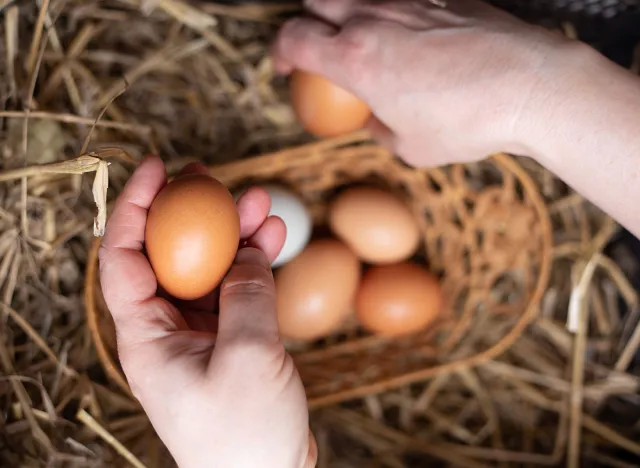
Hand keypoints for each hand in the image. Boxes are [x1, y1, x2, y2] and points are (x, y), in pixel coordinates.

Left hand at [99, 155, 316, 467]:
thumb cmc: (244, 434)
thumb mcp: (248, 356)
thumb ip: (246, 294)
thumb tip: (246, 247)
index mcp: (147, 337)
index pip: (123, 259)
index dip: (133, 208)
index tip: (156, 168)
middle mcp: (167, 329)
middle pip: (167, 255)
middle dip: (188, 211)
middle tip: (209, 174)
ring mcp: (200, 332)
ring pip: (209, 267)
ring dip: (233, 233)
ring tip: (261, 201)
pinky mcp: (231, 337)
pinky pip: (237, 288)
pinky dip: (255, 261)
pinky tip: (274, 236)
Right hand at [272, 0, 587, 166]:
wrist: (530, 88)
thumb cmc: (467, 124)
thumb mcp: (409, 146)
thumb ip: (378, 127)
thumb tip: (372, 117)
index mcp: (354, 58)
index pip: (292, 37)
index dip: (279, 51)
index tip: (283, 66)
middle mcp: (374, 19)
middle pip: (315, 0)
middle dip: (307, 23)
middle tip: (316, 48)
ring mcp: (410, 1)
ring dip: (346, 14)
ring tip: (359, 40)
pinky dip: (389, 13)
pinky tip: (408, 36)